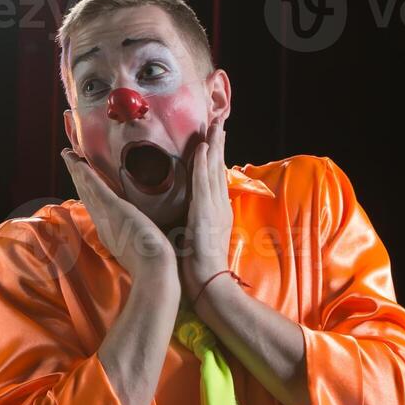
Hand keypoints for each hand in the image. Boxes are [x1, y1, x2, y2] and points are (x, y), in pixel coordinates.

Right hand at [61, 149, 177, 286]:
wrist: (153, 272)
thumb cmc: (153, 266)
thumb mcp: (139, 251)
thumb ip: (136, 241)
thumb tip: (142, 237)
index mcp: (109, 232)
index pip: (94, 205)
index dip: (85, 189)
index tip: (80, 176)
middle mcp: (103, 222)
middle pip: (85, 194)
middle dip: (76, 176)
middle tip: (67, 157)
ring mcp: (106, 216)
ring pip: (87, 188)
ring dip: (76, 170)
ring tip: (67, 153)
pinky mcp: (114, 209)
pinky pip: (97, 188)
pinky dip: (86, 175)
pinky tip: (79, 162)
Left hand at [181, 118, 233, 299]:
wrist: (207, 283)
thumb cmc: (197, 265)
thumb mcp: (196, 237)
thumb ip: (194, 221)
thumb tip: (185, 211)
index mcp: (216, 211)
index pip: (215, 177)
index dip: (215, 156)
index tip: (213, 137)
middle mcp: (219, 206)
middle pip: (218, 168)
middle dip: (219, 144)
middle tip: (219, 121)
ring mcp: (214, 209)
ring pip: (214, 171)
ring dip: (214, 146)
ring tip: (214, 126)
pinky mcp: (205, 214)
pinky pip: (204, 185)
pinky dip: (204, 165)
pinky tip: (202, 149)